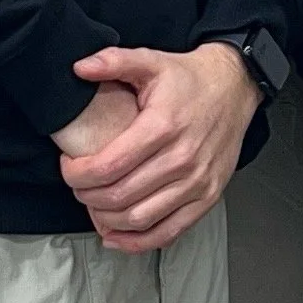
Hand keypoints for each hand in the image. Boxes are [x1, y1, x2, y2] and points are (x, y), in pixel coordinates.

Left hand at [56, 41, 259, 250]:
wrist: (235, 88)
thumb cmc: (190, 79)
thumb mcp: (151, 61)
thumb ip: (113, 61)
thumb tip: (79, 67)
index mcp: (163, 126)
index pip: (109, 165)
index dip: (78, 173)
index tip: (68, 166)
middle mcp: (182, 158)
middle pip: (120, 195)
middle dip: (87, 195)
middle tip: (77, 185)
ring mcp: (197, 182)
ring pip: (140, 218)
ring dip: (107, 218)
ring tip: (93, 204)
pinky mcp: (208, 196)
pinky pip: (169, 232)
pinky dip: (138, 241)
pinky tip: (116, 235)